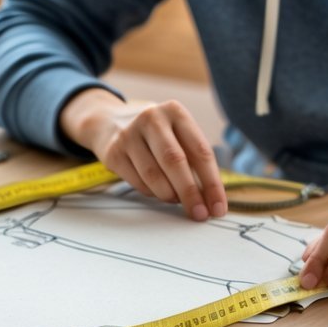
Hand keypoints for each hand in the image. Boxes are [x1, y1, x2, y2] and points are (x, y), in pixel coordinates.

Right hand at [59, 88, 226, 220]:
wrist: (109, 123)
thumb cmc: (154, 134)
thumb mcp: (176, 134)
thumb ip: (193, 160)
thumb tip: (209, 199)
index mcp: (176, 112)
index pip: (201, 151)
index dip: (212, 183)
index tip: (218, 207)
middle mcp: (152, 118)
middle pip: (175, 162)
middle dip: (190, 193)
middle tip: (199, 214)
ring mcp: (129, 135)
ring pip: (154, 175)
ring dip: (169, 195)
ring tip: (176, 200)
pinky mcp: (113, 153)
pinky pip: (138, 182)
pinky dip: (152, 193)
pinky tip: (157, 191)